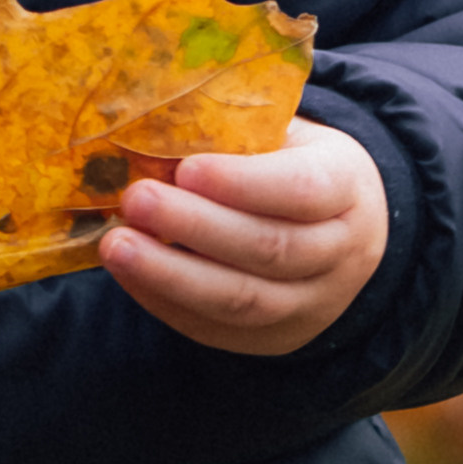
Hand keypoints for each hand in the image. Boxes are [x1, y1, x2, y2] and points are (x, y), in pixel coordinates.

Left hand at [98, 117, 387, 354]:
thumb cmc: (292, 166)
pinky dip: (166, 301)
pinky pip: (216, 328)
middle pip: (269, 248)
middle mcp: (339, 252)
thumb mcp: (285, 135)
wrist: (342, 233)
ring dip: (172, 275)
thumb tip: (151, 124)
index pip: (303, 189)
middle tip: (135, 199)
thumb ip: (235, 132)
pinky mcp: (271, 338)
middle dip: (196, 226)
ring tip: (117, 245)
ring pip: (243, 300)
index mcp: (346, 186)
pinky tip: (129, 273)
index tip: (186, 168)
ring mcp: (310, 305)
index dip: (243, 183)